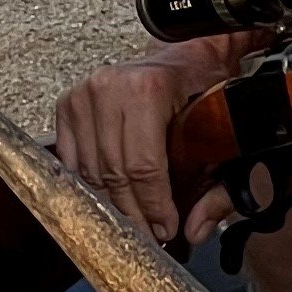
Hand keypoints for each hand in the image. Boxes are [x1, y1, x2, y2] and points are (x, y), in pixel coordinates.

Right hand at [51, 41, 233, 244]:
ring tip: (133, 222)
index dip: (153, 206)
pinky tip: (109, 200)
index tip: (166, 229)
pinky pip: (71, 162)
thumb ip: (217, 186)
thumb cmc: (202, 88)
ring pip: (89, 172)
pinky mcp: (68, 105)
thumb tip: (196, 229)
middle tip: (150, 235)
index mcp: (148, 89)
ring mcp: (83, 95)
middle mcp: (109, 88)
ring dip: (111, 204)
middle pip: (113, 173)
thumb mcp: (223, 132)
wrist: (184, 56)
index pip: (143, 166)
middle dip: (133, 212)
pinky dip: (89, 185)